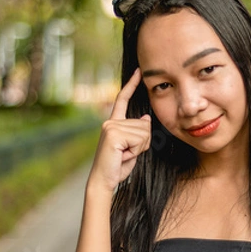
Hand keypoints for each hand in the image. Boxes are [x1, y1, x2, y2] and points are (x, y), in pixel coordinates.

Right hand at [88, 68, 150, 191]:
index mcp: (114, 122)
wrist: (104, 181)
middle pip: (145, 125)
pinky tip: (123, 156)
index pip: (123, 100)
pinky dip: (136, 151)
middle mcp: (110, 122)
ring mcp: (111, 127)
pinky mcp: (113, 135)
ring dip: (139, 148)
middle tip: (127, 153)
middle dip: (142, 143)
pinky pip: (140, 139)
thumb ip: (138, 132)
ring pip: (144, 133)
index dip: (131, 85)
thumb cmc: (118, 166)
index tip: (139, 71)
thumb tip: (146, 119)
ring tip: (124, 155)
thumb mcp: (132, 147)